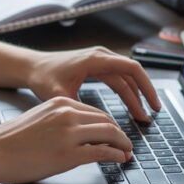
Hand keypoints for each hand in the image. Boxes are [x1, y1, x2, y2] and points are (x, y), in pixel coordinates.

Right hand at [0, 96, 132, 183]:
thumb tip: (79, 133)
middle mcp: (67, 114)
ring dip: (123, 144)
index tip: (115, 133)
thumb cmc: (10, 141)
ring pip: (109, 134)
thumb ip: (59, 122)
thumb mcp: (38, 120)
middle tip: (126, 144)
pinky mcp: (69, 154)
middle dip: (120, 134)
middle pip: (106, 120)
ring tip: (127, 153)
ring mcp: (69, 134)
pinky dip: (116, 155)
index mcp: (59, 103)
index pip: (95, 111)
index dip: (109, 124)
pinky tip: (120, 159)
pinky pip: (103, 152)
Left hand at [25, 47, 161, 122]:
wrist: (30, 68)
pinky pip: (117, 80)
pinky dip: (125, 93)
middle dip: (144, 95)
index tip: (153, 104)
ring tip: (141, 116)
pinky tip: (129, 107)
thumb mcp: (60, 95)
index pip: (131, 69)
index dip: (146, 87)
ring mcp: (99, 61)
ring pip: (125, 78)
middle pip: (133, 74)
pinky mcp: (95, 67)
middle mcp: (101, 56)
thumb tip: (97, 126)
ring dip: (134, 96)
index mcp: (96, 59)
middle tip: (152, 114)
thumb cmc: (42, 77)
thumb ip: (80, 109)